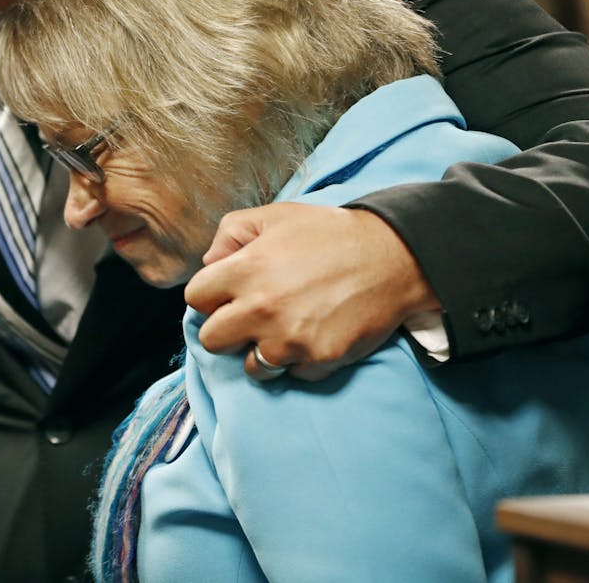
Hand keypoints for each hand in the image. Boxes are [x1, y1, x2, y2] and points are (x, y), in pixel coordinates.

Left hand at [186, 204, 439, 380]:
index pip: (195, 298)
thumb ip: (230, 233)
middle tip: (250, 316)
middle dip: (226, 329)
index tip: (229, 294)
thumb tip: (209, 263)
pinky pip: (293, 373)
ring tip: (284, 328)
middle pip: (211, 340)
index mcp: (245, 270)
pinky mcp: (319, 360)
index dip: (211, 295)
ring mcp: (289, 339)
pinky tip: (314, 333)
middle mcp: (261, 309)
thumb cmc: (330, 233)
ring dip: (261, 351)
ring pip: (251, 367)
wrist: (393, 257)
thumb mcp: (275, 216)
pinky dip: (300, 359)